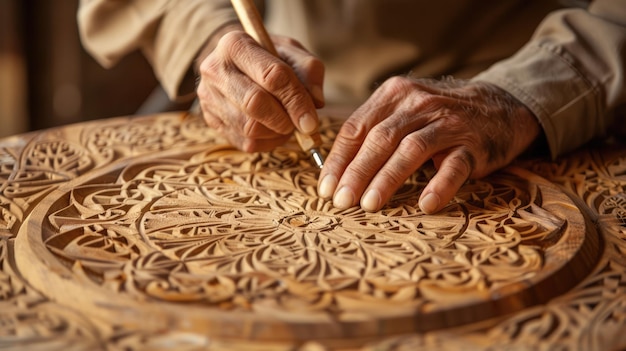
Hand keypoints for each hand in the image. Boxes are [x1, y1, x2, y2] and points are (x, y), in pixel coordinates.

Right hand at [196, 28, 324, 151]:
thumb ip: (309, 70)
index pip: (271, 76)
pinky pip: (244, 142)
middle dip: (284, 120)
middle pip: (254, 104)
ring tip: (287, 123)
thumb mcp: (291, 51)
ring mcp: (208, 97)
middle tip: (301, 125)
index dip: (295, 101)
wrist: (233, 63)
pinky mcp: (211, 120)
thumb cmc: (266, 57)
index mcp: (235, 44)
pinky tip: (273, 130)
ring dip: (276, 132)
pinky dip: (267, 142)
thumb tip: (316, 102)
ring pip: (248, 128)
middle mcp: (215, 70)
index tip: (311, 120)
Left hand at [317, 77, 540, 213]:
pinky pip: (455, 166)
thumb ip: (373, 131)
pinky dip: (440, 185)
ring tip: (369, 205)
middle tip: (342, 201)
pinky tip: (426, 205)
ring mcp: (448, 123)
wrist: (498, 107)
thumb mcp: (403, 112)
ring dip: (387, 178)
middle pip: (380, 139)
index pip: (358, 127)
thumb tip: (335, 171)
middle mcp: (419, 104)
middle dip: (357, 171)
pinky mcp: (474, 144)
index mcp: (394, 94)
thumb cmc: (437, 117)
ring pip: (411, 150)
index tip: (326, 187)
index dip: (339, 159)